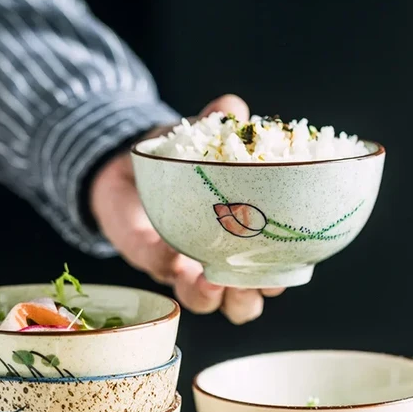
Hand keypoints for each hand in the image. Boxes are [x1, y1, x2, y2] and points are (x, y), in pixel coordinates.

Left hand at [89, 94, 284, 324]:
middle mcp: (212, 263)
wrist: (127, 169)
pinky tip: (173, 255)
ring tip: (214, 282)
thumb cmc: (179, 161)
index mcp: (240, 243)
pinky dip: (167, 263)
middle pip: (239, 303)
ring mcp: (179, 265)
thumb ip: (218, 123)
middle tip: (251, 284)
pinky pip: (157, 268)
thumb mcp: (202, 139)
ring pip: (200, 300)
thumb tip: (232, 108)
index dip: (280, 277)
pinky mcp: (145, 256)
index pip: (269, 272)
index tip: (285, 266)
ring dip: (210, 297)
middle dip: (248, 299)